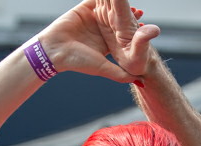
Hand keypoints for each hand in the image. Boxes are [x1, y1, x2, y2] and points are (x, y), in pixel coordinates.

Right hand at [36, 0, 158, 82]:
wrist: (56, 51)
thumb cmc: (79, 62)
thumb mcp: (104, 68)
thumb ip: (121, 75)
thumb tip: (141, 82)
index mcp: (105, 44)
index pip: (122, 36)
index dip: (132, 31)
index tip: (143, 27)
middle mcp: (99, 31)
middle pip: (117, 20)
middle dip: (128, 15)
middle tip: (140, 11)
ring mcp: (91, 19)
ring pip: (108, 9)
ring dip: (118, 4)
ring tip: (129, 1)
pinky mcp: (83, 8)